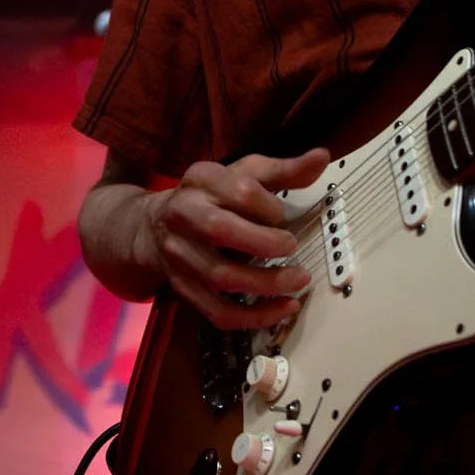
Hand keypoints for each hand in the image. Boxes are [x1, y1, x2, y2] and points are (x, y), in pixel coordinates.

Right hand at [139, 147, 330, 330]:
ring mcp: (181, 255)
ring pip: (221, 277)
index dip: (268, 205)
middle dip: (264, 243)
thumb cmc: (208, 198)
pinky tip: (282, 307)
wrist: (153, 228)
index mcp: (202, 182)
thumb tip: (321, 158)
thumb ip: (284, 170)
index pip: (239, 190)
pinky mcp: (184, 289)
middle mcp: (184, 216)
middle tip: (291, 246)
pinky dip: (254, 316)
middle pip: (220, 230)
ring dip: (266, 283)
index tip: (282, 214)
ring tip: (297, 280)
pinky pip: (218, 311)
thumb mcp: (242, 175)